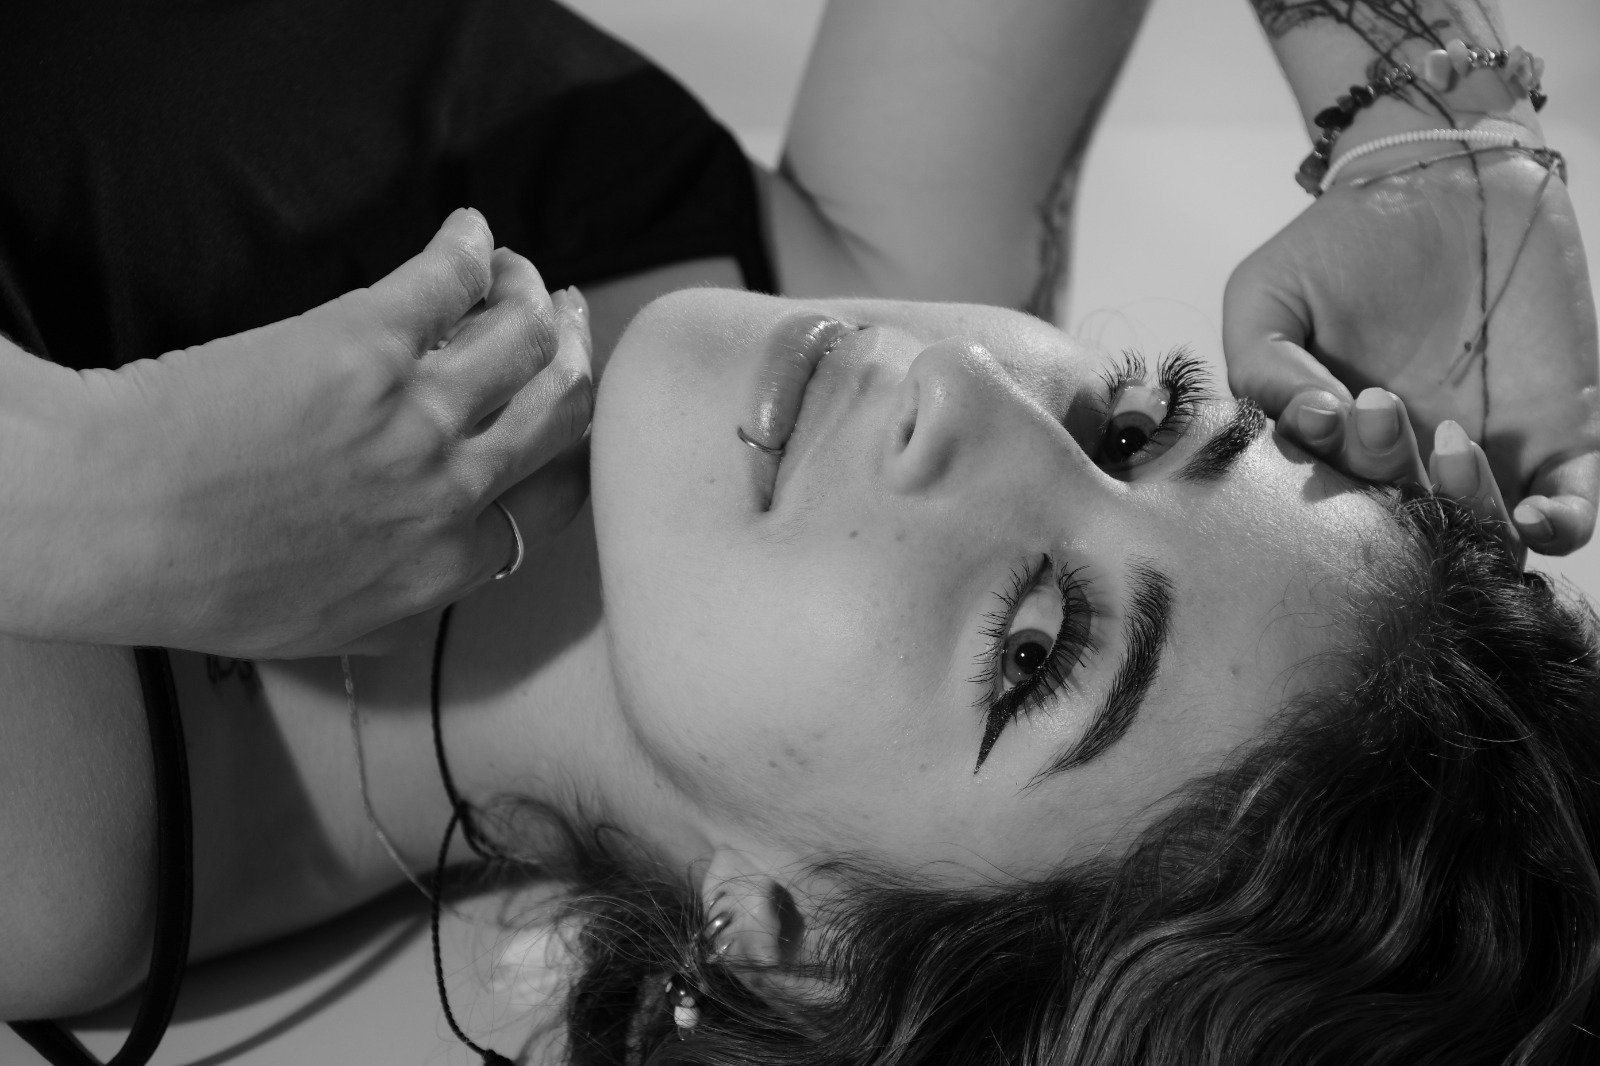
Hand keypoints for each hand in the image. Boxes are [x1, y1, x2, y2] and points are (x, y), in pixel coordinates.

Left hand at [34, 209, 593, 656]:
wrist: (109, 518)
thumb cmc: (192, 582)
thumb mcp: (314, 629)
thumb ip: (395, 614)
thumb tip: (430, 592)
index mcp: (443, 562)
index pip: (553, 499)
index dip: (570, 451)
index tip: (563, 421)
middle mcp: (451, 489)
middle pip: (562, 410)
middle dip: (578, 361)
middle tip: (570, 329)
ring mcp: (417, 411)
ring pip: (526, 337)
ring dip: (534, 294)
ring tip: (516, 274)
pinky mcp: (366, 340)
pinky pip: (452, 277)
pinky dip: (471, 247)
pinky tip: (467, 234)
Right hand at [1225, 149, 1599, 553]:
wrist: (1446, 174)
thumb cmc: (1344, 239)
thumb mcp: (1267, 293)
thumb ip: (1260, 365)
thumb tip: (1313, 423)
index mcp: (1336, 444)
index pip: (1327, 504)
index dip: (1328, 473)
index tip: (1328, 409)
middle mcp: (1406, 464)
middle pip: (1400, 525)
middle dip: (1385, 474)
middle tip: (1380, 406)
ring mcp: (1485, 458)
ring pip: (1479, 537)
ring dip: (1463, 513)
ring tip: (1451, 442)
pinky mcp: (1559, 439)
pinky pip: (1570, 515)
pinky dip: (1556, 528)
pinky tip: (1534, 512)